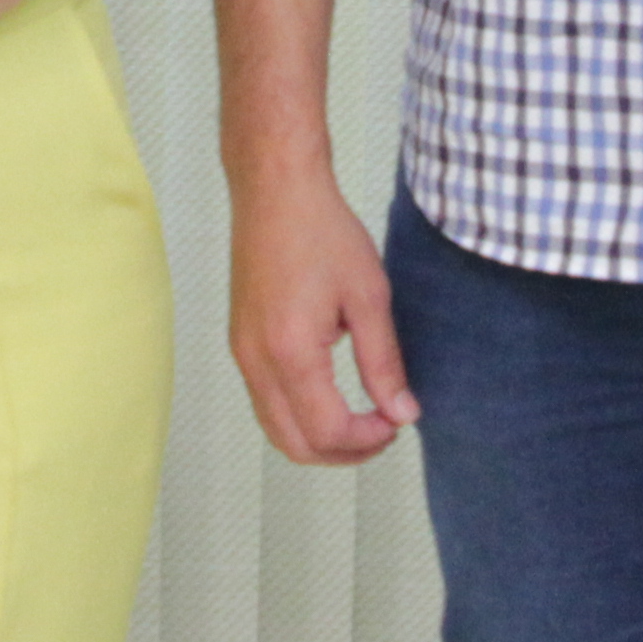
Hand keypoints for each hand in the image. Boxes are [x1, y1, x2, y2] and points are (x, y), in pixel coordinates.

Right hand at [226, 163, 415, 463]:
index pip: (328, 432)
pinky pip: (264, 401)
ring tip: (362, 416)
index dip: (368, 439)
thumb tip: (401, 412)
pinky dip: (298, 413)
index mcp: (291, 352)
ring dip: (318, 436)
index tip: (398, 420)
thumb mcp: (369, 297)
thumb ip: (384, 363)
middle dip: (343, 452)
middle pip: (294, 444)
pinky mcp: (240, 341)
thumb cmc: (321, 231)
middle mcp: (256, 361)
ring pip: (275, 428)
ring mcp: (242, 353)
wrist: (276, 190)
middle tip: (383, 429)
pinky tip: (332, 392)